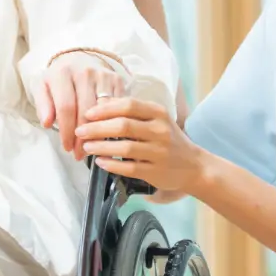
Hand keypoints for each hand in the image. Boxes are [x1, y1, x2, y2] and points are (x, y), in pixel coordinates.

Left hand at [36, 51, 125, 158]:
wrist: (77, 59)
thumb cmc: (59, 79)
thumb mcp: (43, 87)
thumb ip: (43, 105)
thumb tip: (47, 123)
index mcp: (62, 73)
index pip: (66, 107)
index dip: (67, 131)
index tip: (66, 147)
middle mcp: (84, 72)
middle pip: (86, 111)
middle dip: (82, 137)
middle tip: (79, 153)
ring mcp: (103, 75)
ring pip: (104, 111)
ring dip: (99, 133)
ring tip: (92, 148)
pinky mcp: (116, 79)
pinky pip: (117, 106)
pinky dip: (112, 123)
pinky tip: (106, 136)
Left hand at [75, 98, 207, 194]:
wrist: (194, 166)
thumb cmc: (169, 140)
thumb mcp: (156, 120)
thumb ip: (132, 112)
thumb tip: (100, 104)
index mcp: (159, 113)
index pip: (129, 105)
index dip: (105, 109)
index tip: (88, 113)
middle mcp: (160, 131)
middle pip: (123, 126)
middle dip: (97, 128)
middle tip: (81, 131)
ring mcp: (159, 152)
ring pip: (125, 148)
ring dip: (101, 147)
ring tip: (87, 147)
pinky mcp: (155, 171)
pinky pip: (129, 168)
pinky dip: (112, 165)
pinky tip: (100, 162)